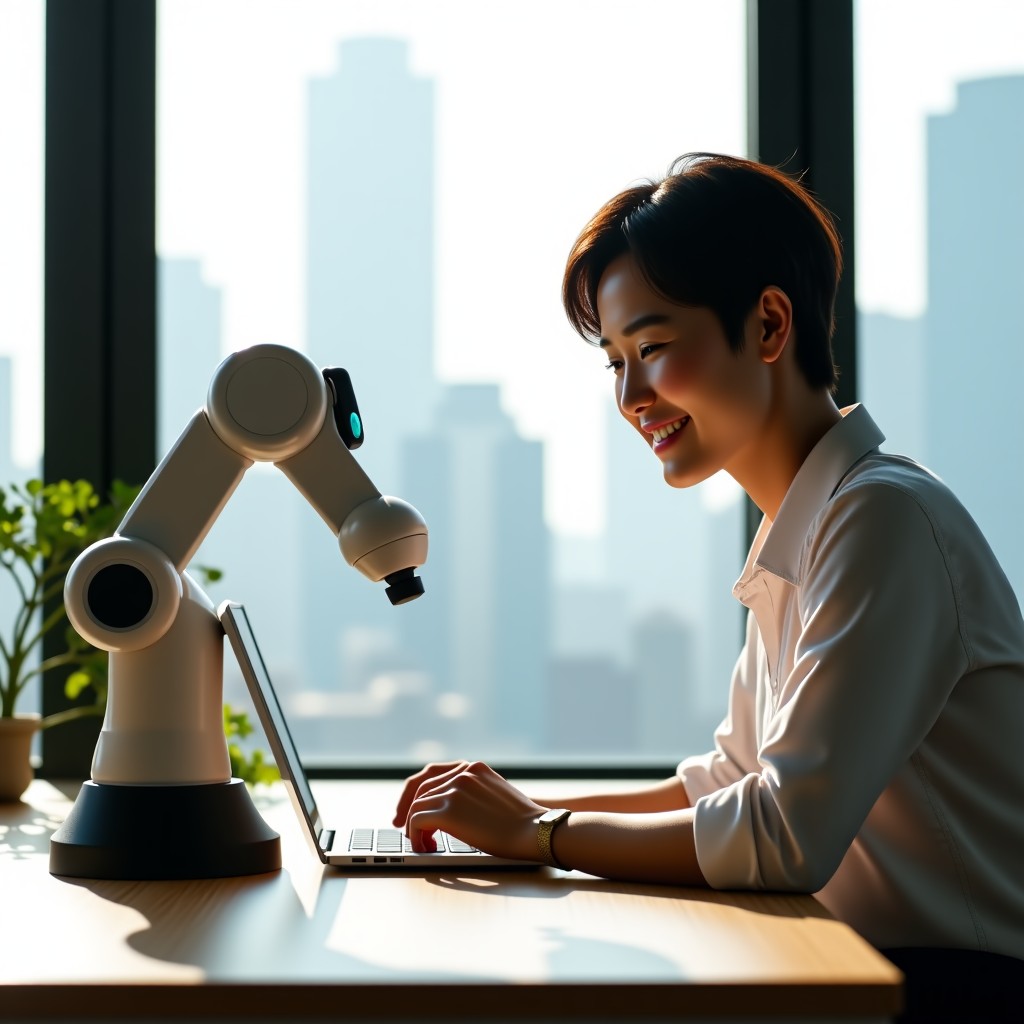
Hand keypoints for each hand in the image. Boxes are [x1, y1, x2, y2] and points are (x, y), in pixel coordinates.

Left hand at [392, 760, 545, 858]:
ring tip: (426, 845)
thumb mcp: (495, 795)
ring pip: (417, 807)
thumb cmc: (521, 822)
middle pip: (420, 790)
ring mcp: (454, 790)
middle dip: (409, 812)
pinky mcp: (448, 811)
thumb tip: (449, 809)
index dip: (415, 793)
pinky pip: (417, 822)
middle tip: (410, 833)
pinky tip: (427, 848)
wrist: (534, 830)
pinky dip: (416, 837)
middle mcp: (462, 773)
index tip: (407, 810)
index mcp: (473, 767)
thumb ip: (473, 793)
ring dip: (415, 829)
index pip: (431, 773)